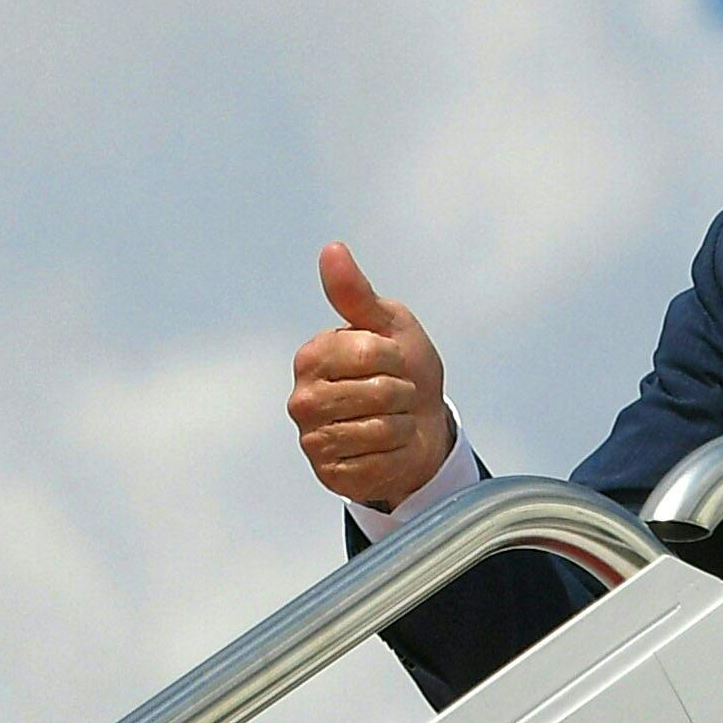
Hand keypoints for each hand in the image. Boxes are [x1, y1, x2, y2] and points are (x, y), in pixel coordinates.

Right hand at [288, 242, 451, 509]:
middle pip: (378, 392)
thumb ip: (356, 293)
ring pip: (380, 429)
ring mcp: (312, 439)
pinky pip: (378, 463)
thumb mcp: (388, 324)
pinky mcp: (329, 474)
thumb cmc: (402, 368)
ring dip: (402, 424)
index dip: (398, 356)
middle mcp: (302, 398)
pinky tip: (387, 448)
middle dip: (404, 392)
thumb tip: (332, 248)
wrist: (420, 424)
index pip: (371, 352)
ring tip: (393, 419)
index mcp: (313, 355)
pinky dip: (396, 454)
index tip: (394, 359)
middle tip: (397, 394)